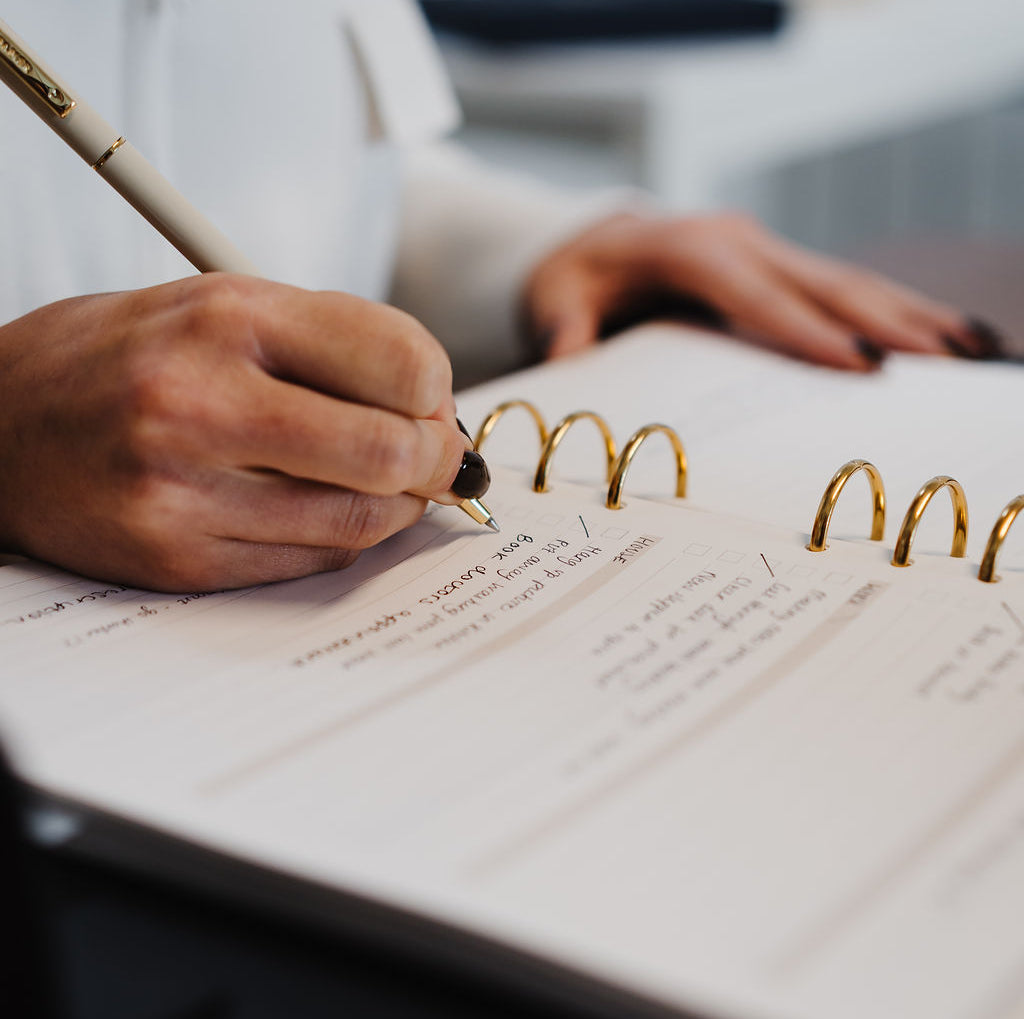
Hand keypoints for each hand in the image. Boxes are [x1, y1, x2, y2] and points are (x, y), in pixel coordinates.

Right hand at [0, 275, 469, 590]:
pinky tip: (325, 508)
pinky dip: (344, 537)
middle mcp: (200, 403)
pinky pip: (312, 560)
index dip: (437, 391)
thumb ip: (334, 345)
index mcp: (226, 318)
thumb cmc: (128, 358)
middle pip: (389, 452)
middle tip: (436, 458)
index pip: (397, 360)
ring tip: (387, 483)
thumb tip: (436, 406)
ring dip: (399, 506)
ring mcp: (183, 492)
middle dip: (437, 460)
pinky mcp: (176, 559)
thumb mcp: (223, 307)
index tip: (432, 402)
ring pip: (360, 520)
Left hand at [523, 212, 996, 369]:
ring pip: (845, 280)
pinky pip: (840, 288)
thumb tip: (568, 364)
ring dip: (907, 314)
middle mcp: (737, 241)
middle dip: (884, 322)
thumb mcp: (556, 300)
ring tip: (965, 349)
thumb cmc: (576, 274)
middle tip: (942, 361)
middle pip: (819, 282)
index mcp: (687, 248)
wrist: (592, 240)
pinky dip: (892, 310)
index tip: (859, 364)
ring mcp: (764, 248)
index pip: (752, 292)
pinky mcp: (777, 264)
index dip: (805, 329)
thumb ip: (564, 332)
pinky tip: (936, 335)